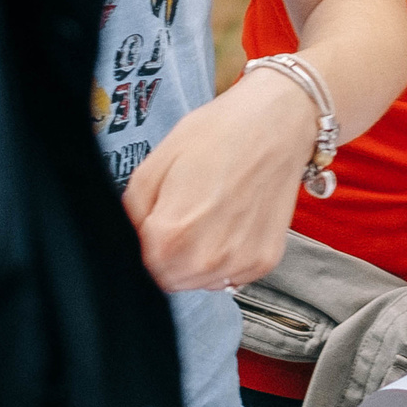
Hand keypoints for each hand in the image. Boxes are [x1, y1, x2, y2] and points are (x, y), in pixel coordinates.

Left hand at [124, 69, 313, 291]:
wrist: (276, 124)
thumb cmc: (217, 134)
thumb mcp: (155, 163)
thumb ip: (132, 211)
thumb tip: (130, 237)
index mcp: (172, 235)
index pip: (142, 268)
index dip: (144, 244)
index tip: (154, 222)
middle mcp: (208, 259)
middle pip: (170, 280)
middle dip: (167, 256)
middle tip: (181, 215)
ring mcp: (240, 263)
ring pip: (200, 282)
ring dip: (196, 260)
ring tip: (208, 217)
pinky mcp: (264, 261)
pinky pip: (231, 276)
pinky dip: (225, 258)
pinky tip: (229, 223)